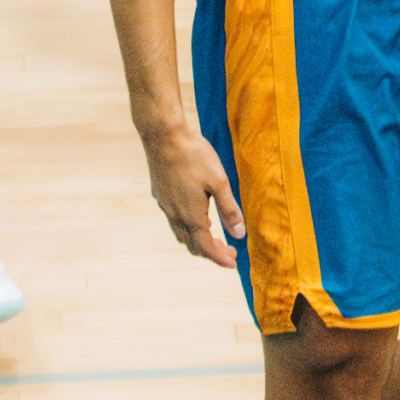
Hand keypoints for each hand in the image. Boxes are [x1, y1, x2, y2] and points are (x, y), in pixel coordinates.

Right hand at [141, 123, 245, 265]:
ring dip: (198, 240)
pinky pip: (174, 219)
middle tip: (229, 249)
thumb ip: (229, 210)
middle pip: (193, 245)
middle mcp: (175, 214)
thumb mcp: (218, 182)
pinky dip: (187, 226)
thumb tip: (239, 235)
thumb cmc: (194, 155)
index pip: (206, 248)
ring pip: (181, 233)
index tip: (233, 264)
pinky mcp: (160, 194)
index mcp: (191, 215)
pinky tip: (196, 214)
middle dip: (211, 251)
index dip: (220, 258)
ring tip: (214, 234)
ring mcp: (165, 205)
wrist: (163, 135)